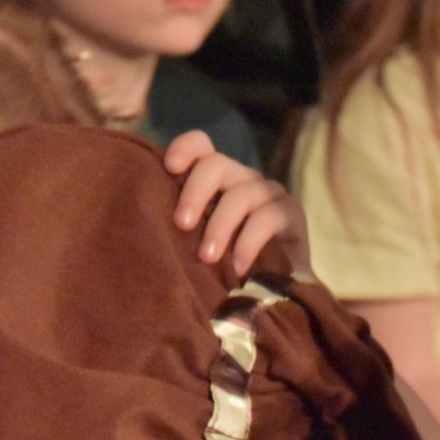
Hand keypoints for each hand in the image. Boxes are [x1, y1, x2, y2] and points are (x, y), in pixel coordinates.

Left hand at [164, 130, 313, 280]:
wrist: (272, 293)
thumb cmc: (222, 266)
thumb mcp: (194, 243)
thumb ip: (181, 226)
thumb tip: (147, 224)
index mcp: (215, 180)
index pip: (201, 145)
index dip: (185, 149)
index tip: (170, 168)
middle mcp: (242, 179)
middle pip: (216, 164)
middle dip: (195, 192)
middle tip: (182, 225)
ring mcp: (269, 194)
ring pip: (242, 193)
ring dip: (220, 225)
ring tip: (206, 257)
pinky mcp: (292, 213)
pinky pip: (268, 217)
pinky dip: (248, 242)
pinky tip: (237, 267)